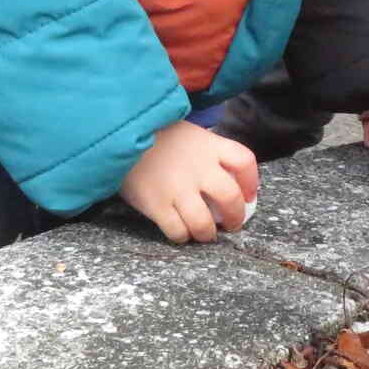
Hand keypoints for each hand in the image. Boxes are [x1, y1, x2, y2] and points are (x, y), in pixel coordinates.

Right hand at [118, 120, 259, 242]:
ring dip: (208, 233)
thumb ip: (207, 151)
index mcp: (208, 145)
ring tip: (206, 234)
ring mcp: (177, 187)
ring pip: (204, 223)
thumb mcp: (187, 132)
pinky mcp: (156, 204)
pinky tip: (180, 232)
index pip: (244, 161)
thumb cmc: (154, 135)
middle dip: (236, 217)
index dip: (251, 181)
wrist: (117, 134)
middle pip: (230, 198)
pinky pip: (177, 231)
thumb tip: (226, 179)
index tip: (249, 195)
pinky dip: (182, 236)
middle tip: (232, 224)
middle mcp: (198, 167)